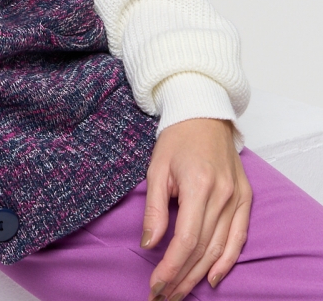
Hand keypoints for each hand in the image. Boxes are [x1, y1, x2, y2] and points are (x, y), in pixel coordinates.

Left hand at [142, 118, 251, 299]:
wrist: (203, 114)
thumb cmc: (176, 139)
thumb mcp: (156, 168)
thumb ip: (154, 208)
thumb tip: (150, 244)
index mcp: (199, 186)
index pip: (186, 239)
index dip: (171, 267)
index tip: (156, 285)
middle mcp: (223, 195)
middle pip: (203, 249)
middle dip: (182, 277)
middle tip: (163, 296)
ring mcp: (238, 197)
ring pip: (220, 248)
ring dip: (200, 275)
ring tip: (181, 292)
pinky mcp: (245, 198)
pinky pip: (239, 237)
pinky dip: (228, 261)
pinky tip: (213, 277)